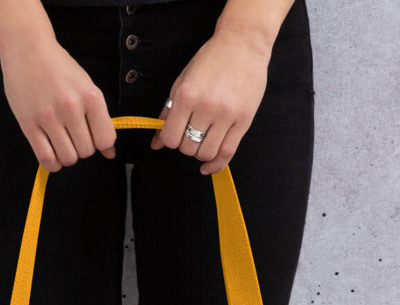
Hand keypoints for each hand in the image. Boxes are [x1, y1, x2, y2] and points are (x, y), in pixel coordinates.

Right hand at [0, 38, 116, 171]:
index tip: (91, 135)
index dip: (100, 143)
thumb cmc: (60, 69)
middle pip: (86, 151)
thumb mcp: (86, 87)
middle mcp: (71, 106)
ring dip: (67, 156)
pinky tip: (52, 153)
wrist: (27, 48)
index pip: (105, 139)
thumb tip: (110, 153)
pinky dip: (52, 163)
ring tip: (61, 141)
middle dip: (81, 147)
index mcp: (91, 96)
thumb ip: (100, 120)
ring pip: (68, 158)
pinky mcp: (28, 123)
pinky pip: (46, 158)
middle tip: (72, 134)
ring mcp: (48, 116)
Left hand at [150, 27, 270, 174]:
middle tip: (191, 133)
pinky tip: (208, 166)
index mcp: (187, 95)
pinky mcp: (243, 121)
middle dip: (186, 145)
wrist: (243, 44)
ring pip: (206, 153)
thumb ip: (168, 113)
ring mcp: (226, 115)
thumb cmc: (211, 61)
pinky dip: (215, 165)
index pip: (170, 138)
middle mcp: (206, 107)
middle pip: (188, 148)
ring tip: (203, 140)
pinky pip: (227, 153)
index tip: (175, 134)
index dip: (170, 140)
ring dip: (201, 153)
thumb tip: (156, 143)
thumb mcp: (183, 81)